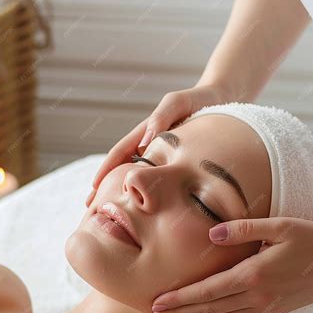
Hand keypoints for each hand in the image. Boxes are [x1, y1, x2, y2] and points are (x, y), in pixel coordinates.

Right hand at [85, 82, 232, 206]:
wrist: (219, 100)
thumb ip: (161, 118)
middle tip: (92, 208)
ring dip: (124, 192)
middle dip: (106, 186)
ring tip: (114, 212)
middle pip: (123, 168)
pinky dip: (148, 192)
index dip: (106, 170)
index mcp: (145, 132)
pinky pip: (158, 179)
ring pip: (139, 177)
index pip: (120, 153)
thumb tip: (144, 143)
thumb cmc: (197, 99)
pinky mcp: (175, 161)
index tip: (94, 188)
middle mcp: (149, 145)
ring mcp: (161, 154)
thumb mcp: (177, 103)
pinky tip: (146, 208)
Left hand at [151, 217, 312, 312]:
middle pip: (208, 309)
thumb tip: (212, 233)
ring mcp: (265, 308)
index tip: (157, 303)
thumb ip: (244, 229)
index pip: (207, 290)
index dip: (180, 298)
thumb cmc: (312, 240)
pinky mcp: (272, 311)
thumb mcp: (280, 226)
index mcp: (254, 274)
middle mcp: (256, 296)